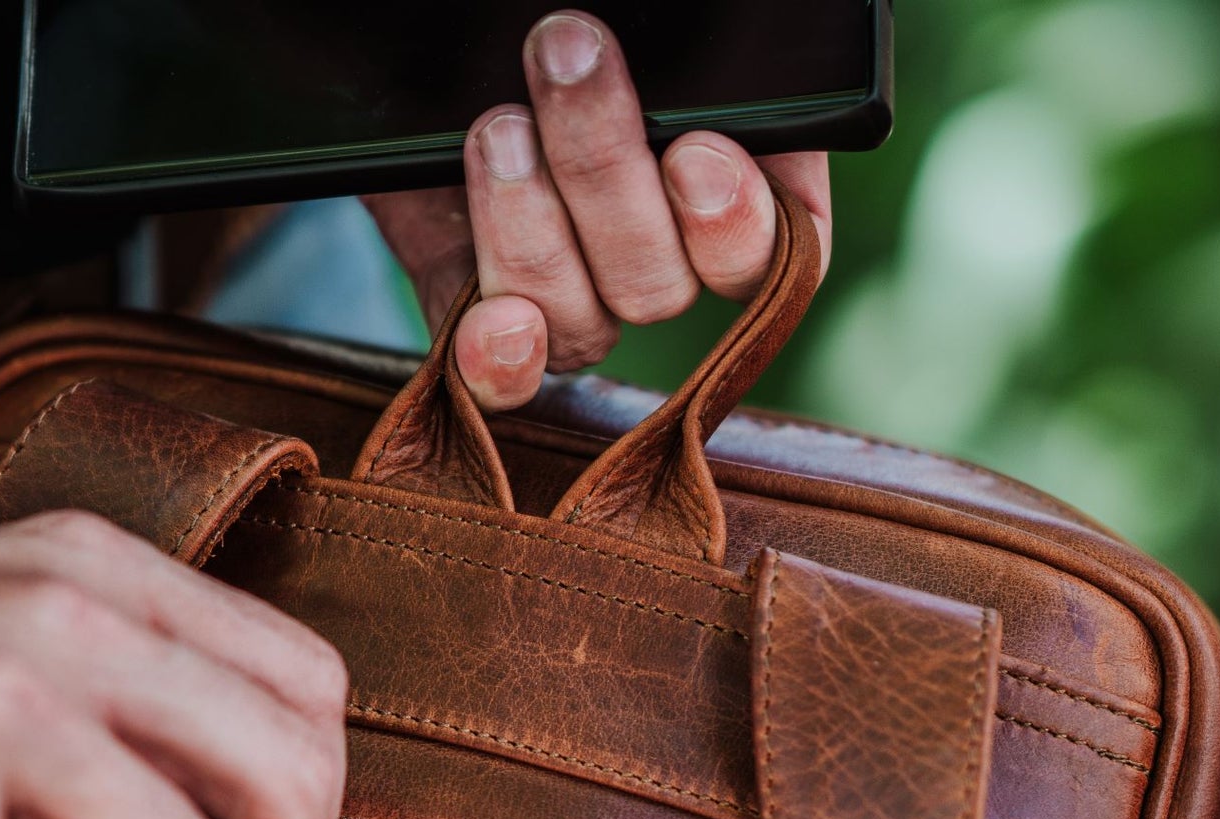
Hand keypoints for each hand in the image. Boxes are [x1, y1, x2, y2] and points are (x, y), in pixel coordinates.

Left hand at [367, 9, 831, 413]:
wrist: (448, 25)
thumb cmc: (562, 9)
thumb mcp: (656, 22)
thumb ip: (701, 64)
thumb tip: (722, 86)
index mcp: (725, 187)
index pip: (772, 256)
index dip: (735, 228)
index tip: (694, 155)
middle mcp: (654, 256)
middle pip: (656, 289)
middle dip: (605, 173)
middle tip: (561, 53)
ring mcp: (569, 297)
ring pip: (583, 327)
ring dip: (534, 231)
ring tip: (496, 128)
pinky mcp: (477, 313)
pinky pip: (499, 381)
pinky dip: (497, 364)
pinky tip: (495, 328)